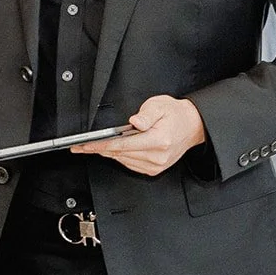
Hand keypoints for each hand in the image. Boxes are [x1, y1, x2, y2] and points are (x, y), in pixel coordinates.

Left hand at [71, 95, 205, 175]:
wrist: (193, 125)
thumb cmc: (177, 114)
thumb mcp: (161, 104)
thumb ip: (146, 114)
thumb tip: (135, 122)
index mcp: (158, 140)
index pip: (123, 145)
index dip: (102, 146)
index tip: (87, 146)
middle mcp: (157, 156)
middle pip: (120, 154)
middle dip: (99, 150)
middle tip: (82, 147)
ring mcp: (156, 165)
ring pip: (124, 161)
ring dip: (109, 154)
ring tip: (95, 147)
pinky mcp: (155, 169)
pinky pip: (131, 165)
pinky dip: (120, 157)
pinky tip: (114, 151)